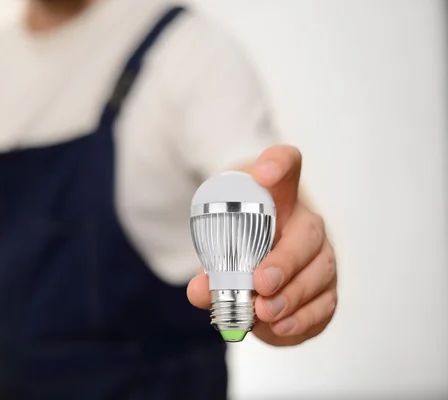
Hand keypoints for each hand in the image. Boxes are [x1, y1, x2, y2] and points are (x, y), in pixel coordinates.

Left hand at [187, 145, 337, 345]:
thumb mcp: (219, 246)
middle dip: (285, 260)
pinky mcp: (325, 289)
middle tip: (259, 282)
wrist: (257, 264)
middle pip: (309, 232)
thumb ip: (210, 266)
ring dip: (293, 295)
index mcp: (276, 197)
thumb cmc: (238, 242)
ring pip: (321, 271)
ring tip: (264, 311)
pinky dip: (303, 318)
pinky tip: (280, 326)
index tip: (262, 174)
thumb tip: (200, 291)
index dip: (277, 164)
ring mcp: (320, 256)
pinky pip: (325, 303)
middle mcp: (304, 222)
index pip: (286, 164)